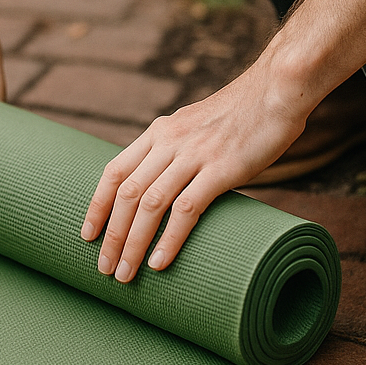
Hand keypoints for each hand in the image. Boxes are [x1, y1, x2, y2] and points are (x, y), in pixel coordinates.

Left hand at [81, 56, 313, 281]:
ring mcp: (194, 154)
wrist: (278, 90)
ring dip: (132, 243)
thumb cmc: (244, 114)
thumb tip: (169, 186)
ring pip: (150, 204)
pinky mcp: (221, 169)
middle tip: (104, 267)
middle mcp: (169, 141)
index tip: (88, 235)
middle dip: (111, 235)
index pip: (114, 170)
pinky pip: (186, 209)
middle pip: (127, 193)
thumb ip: (179, 150)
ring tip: (125, 274)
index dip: (98, 205)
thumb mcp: (197, 126)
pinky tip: (159, 262)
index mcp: (159, 132)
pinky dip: (169, 239)